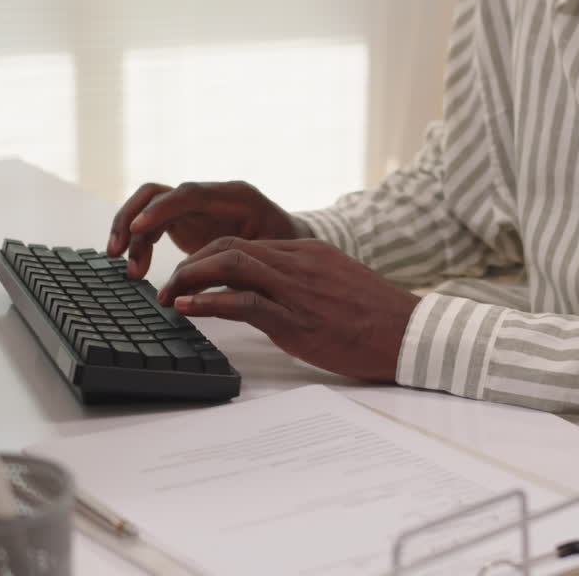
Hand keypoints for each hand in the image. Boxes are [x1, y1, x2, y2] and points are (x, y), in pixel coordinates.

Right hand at [107, 181, 311, 277]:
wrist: (291, 240)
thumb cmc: (285, 247)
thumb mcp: (272, 255)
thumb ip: (241, 264)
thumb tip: (207, 283)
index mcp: (235, 196)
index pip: (189, 193)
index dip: (161, 210)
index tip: (136, 229)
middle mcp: (209, 195)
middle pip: (158, 194)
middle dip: (132, 219)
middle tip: (117, 252)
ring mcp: (194, 206)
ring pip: (148, 207)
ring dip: (129, 232)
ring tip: (124, 266)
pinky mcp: (184, 220)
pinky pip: (152, 224)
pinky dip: (139, 243)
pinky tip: (135, 267)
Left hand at [156, 237, 420, 381]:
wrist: (410, 334)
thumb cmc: (377, 319)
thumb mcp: (336, 286)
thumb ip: (303, 283)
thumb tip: (270, 295)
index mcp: (307, 252)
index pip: (247, 243)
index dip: (209, 257)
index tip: (190, 274)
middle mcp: (298, 262)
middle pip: (229, 246)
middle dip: (191, 263)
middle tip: (168, 285)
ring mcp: (296, 289)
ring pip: (230, 264)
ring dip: (190, 278)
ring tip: (168, 296)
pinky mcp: (296, 319)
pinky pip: (243, 301)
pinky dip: (208, 302)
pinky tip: (186, 307)